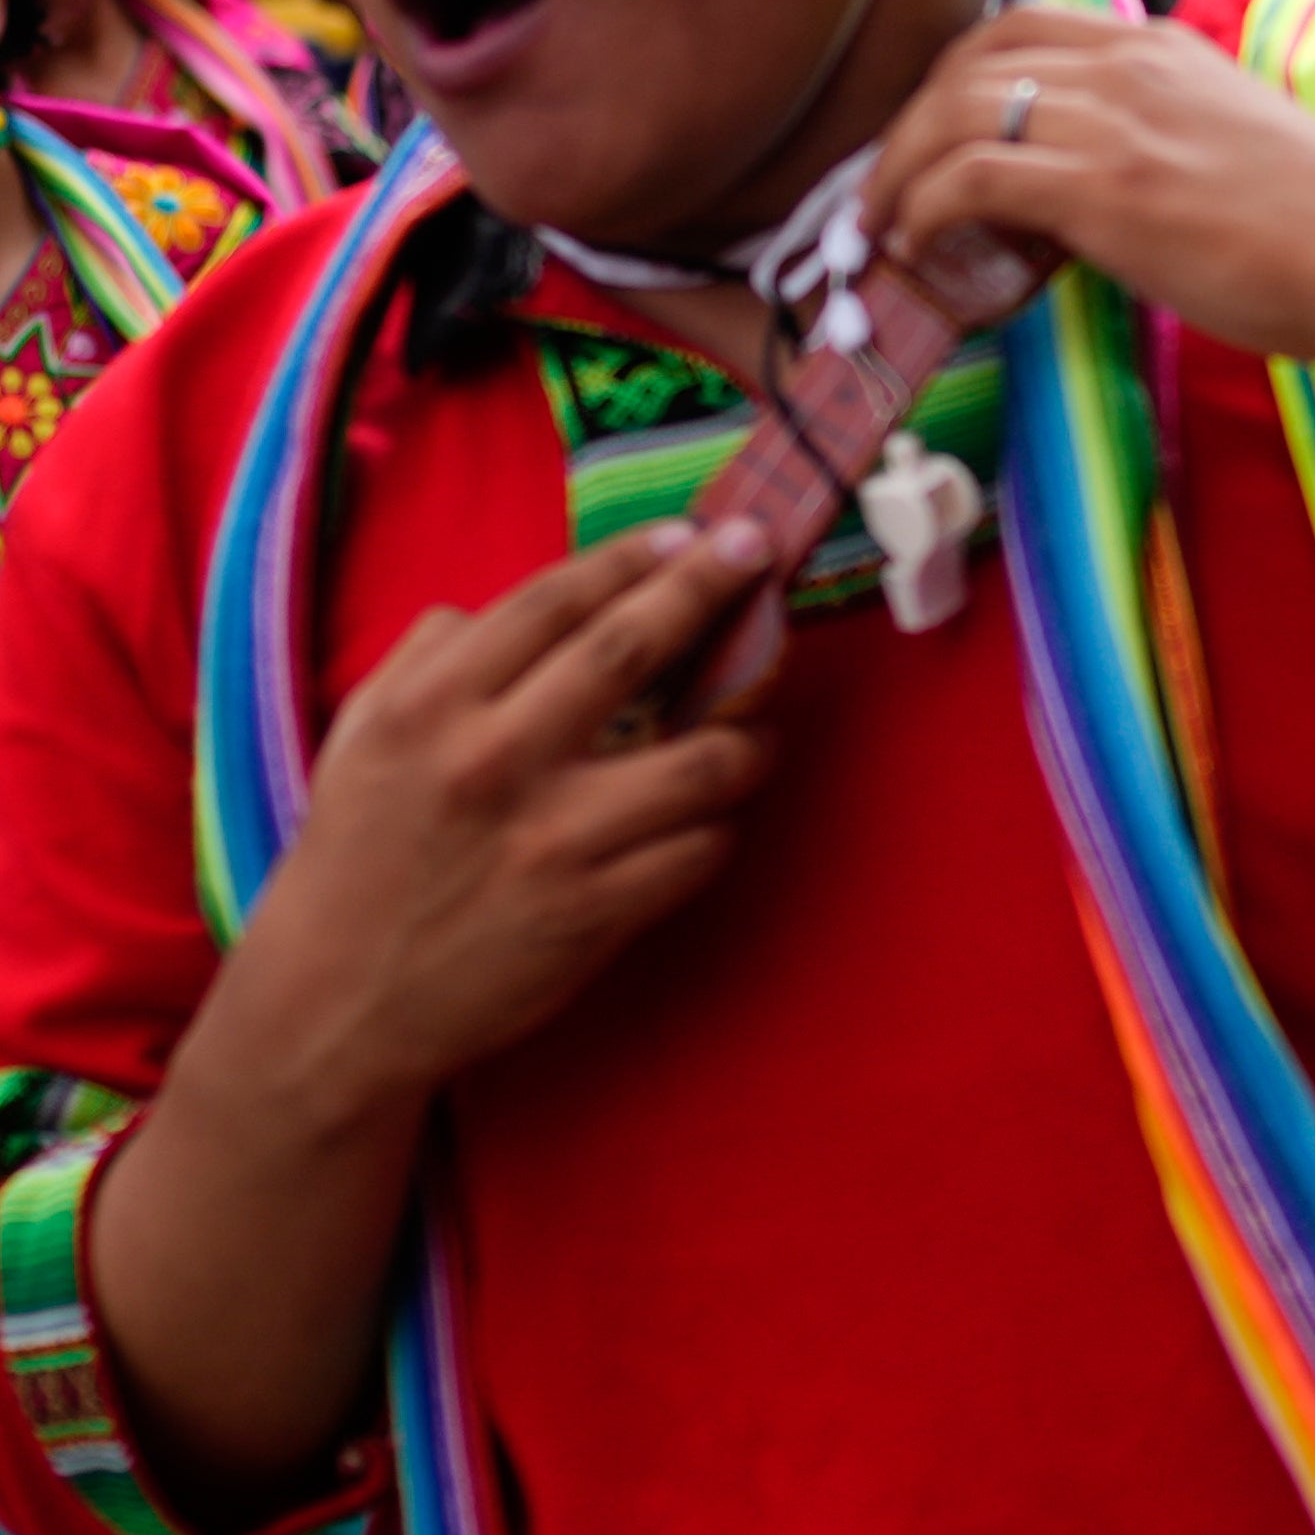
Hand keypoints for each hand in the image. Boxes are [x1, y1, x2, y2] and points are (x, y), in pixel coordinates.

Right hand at [216, 521, 781, 1123]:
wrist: (335, 1000)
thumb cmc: (358, 856)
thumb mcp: (360, 738)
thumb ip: (428, 660)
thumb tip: (503, 607)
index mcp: (429, 708)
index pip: (551, 602)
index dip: (632, 558)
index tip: (691, 534)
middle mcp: (494, 762)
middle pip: (632, 648)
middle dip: (709, 587)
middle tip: (760, 549)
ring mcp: (552, 840)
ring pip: (702, 760)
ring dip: (749, 736)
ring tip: (756, 731)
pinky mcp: (595, 914)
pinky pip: (700, 852)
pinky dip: (716, 830)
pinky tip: (706, 822)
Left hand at [864, 3, 1314, 365]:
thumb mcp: (1242, 155)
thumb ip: (1172, 149)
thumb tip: (1120, 204)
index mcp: (1167, 46)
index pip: (1023, 26)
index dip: (955, 78)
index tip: (933, 137)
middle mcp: (1131, 62)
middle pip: (968, 57)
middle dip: (908, 123)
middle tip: (885, 188)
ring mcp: (1114, 119)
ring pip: (951, 109)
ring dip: (896, 170)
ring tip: (878, 229)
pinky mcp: (1103, 186)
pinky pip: (966, 176)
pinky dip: (920, 209)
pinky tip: (915, 250)